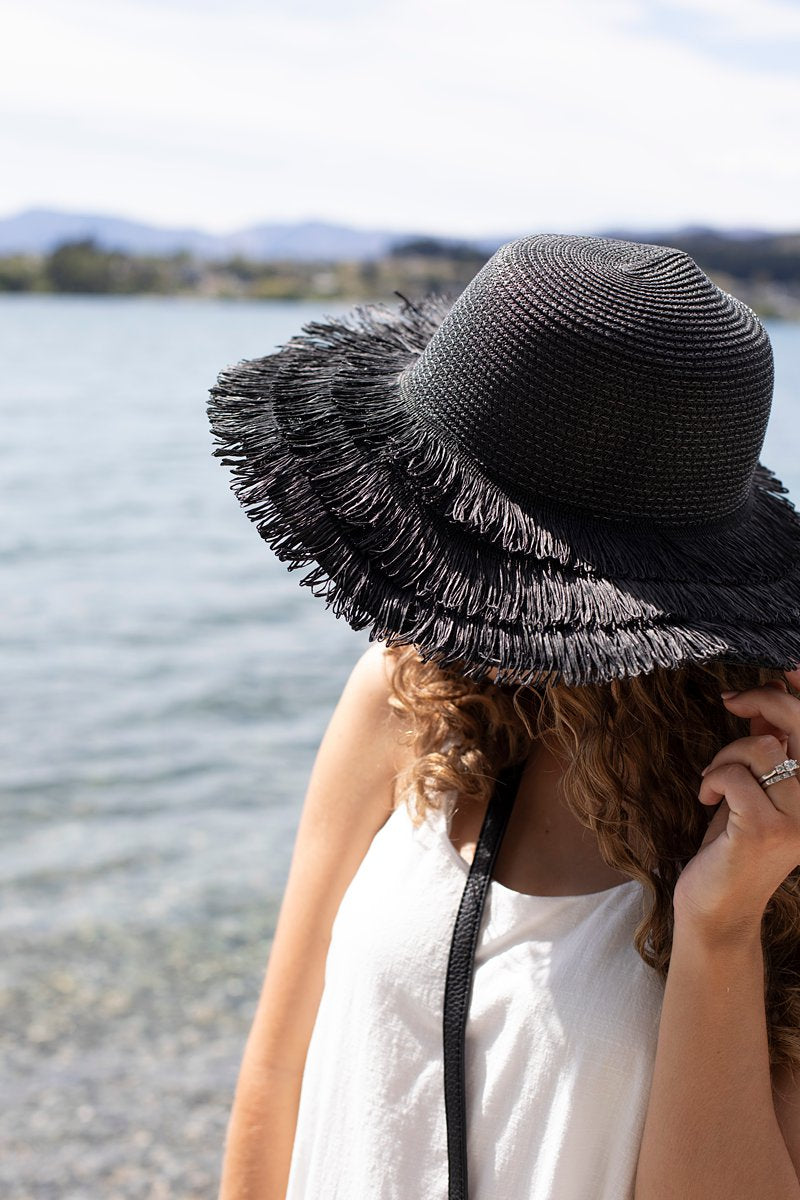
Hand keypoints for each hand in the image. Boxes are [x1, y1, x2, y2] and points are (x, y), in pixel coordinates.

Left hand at [672, 666, 799, 941]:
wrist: (717, 909)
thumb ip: (768, 746)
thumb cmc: (732, 846)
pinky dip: (712, 779)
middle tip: (731, 702)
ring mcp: (798, 820)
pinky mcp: (765, 831)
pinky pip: (734, 776)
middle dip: (764, 701)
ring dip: (727, 754)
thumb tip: (771, 690)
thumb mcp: (755, 789)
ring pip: (763, 748)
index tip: (781, 668)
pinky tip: (707, 800)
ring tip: (714, 779)